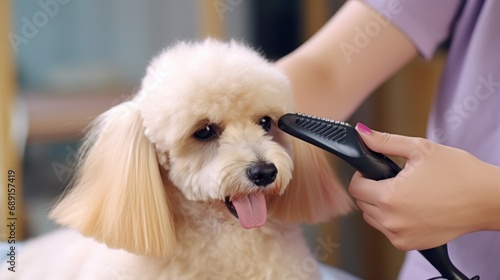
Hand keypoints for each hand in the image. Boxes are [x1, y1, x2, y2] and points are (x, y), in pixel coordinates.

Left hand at [348, 123, 499, 250]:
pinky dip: (393, 219)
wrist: (487, 200)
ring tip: (404, 192)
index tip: (376, 170)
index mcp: (390, 196)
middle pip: (362, 203)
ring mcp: (400, 236)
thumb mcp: (420, 149)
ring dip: (380, 205)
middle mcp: (392, 221)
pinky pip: (388, 231)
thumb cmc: (459, 173)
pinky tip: (411, 207)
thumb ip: (385, 141)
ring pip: (373, 218)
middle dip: (372, 188)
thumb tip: (362, 132)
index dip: (363, 175)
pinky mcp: (410, 245)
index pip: (356, 187)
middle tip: (394, 179)